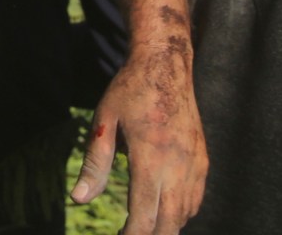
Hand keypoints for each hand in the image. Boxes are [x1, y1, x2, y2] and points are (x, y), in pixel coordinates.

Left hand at [75, 41, 206, 233]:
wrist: (167, 64)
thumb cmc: (130, 90)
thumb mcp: (105, 122)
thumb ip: (94, 163)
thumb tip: (78, 199)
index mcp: (151, 156)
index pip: (144, 214)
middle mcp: (178, 165)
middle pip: (168, 223)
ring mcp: (194, 163)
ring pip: (185, 214)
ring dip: (165, 228)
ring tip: (143, 228)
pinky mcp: (202, 159)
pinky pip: (196, 199)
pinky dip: (181, 214)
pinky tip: (164, 213)